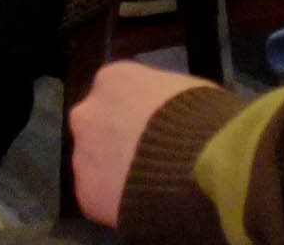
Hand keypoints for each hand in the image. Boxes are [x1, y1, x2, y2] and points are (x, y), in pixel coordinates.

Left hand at [70, 59, 214, 227]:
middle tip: (146, 159)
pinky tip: (142, 204)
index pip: (116, 94)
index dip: (135, 114)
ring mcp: (82, 155)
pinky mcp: (86, 194)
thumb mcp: (186, 91)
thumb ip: (163, 98)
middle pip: (98, 127)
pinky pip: (101, 199)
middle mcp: (87, 113)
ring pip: (95, 165)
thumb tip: (168, 112)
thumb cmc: (201, 119)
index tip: (151, 129)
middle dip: (117, 142)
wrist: (197, 164)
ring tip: (148, 186)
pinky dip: (116, 203)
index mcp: (113, 79)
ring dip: (115, 173)